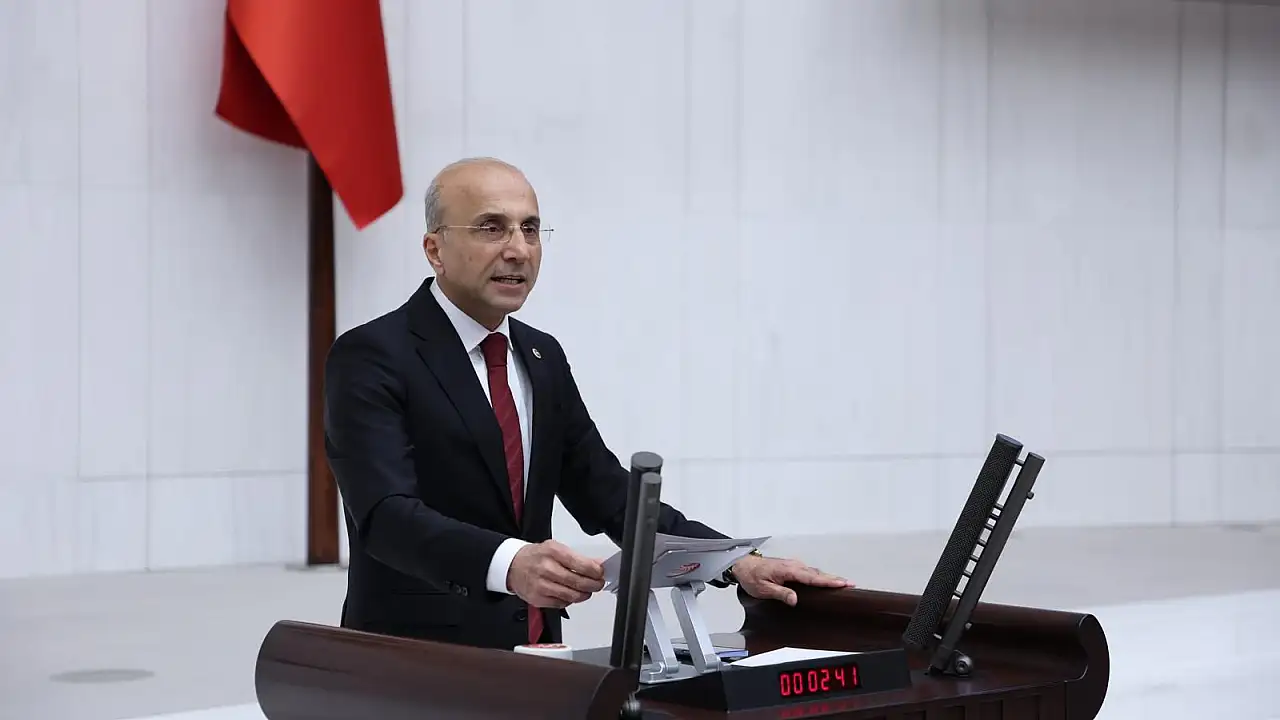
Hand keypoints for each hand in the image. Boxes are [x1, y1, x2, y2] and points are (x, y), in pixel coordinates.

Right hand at [507, 539, 605, 607]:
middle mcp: (546, 568)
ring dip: (584, 595)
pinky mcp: (538, 599)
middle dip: (593, 585)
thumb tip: (598, 564)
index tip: (600, 573)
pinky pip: (561, 603)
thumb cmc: (536, 556)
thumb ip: (578, 558)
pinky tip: (570, 594)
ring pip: (571, 595)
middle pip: (578, 582)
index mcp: (553, 552)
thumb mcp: (556, 549)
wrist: (513, 566)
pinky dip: (570, 600)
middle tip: (598, 584)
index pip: (581, 564)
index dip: (595, 571)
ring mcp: (541, 585)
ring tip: (586, 590)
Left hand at [732, 554, 850, 606]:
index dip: (828, 581)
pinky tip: (824, 582)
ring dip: (828, 578)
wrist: (742, 565)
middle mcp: (793, 566)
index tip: (842, 583)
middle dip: (834, 579)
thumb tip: (795, 599)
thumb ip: (780, 593)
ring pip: (814, 572)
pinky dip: (819, 576)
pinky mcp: (792, 568)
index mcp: (788, 570)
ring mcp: (793, 566)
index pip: (812, 577)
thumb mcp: (763, 589)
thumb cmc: (752, 576)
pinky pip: (809, 572)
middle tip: (850, 584)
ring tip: (843, 584)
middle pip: (817, 574)